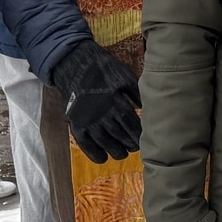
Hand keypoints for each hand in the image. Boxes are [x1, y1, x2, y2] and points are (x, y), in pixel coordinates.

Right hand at [51, 41, 141, 161]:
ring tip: (122, 153)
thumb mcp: (124, 75)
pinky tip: (103, 158)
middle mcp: (101, 112)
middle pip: (118, 134)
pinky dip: (94, 153)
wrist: (74, 63)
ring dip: (115, 150)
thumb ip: (136, 93)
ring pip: (103, 141)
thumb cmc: (103, 68)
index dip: (138, 134)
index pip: (130, 122)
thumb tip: (148, 109)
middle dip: (129, 143)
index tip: (145, 139)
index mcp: (114, 100)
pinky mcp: (75, 123)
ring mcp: (87, 119)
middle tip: (135, 148)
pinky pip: (85, 143)